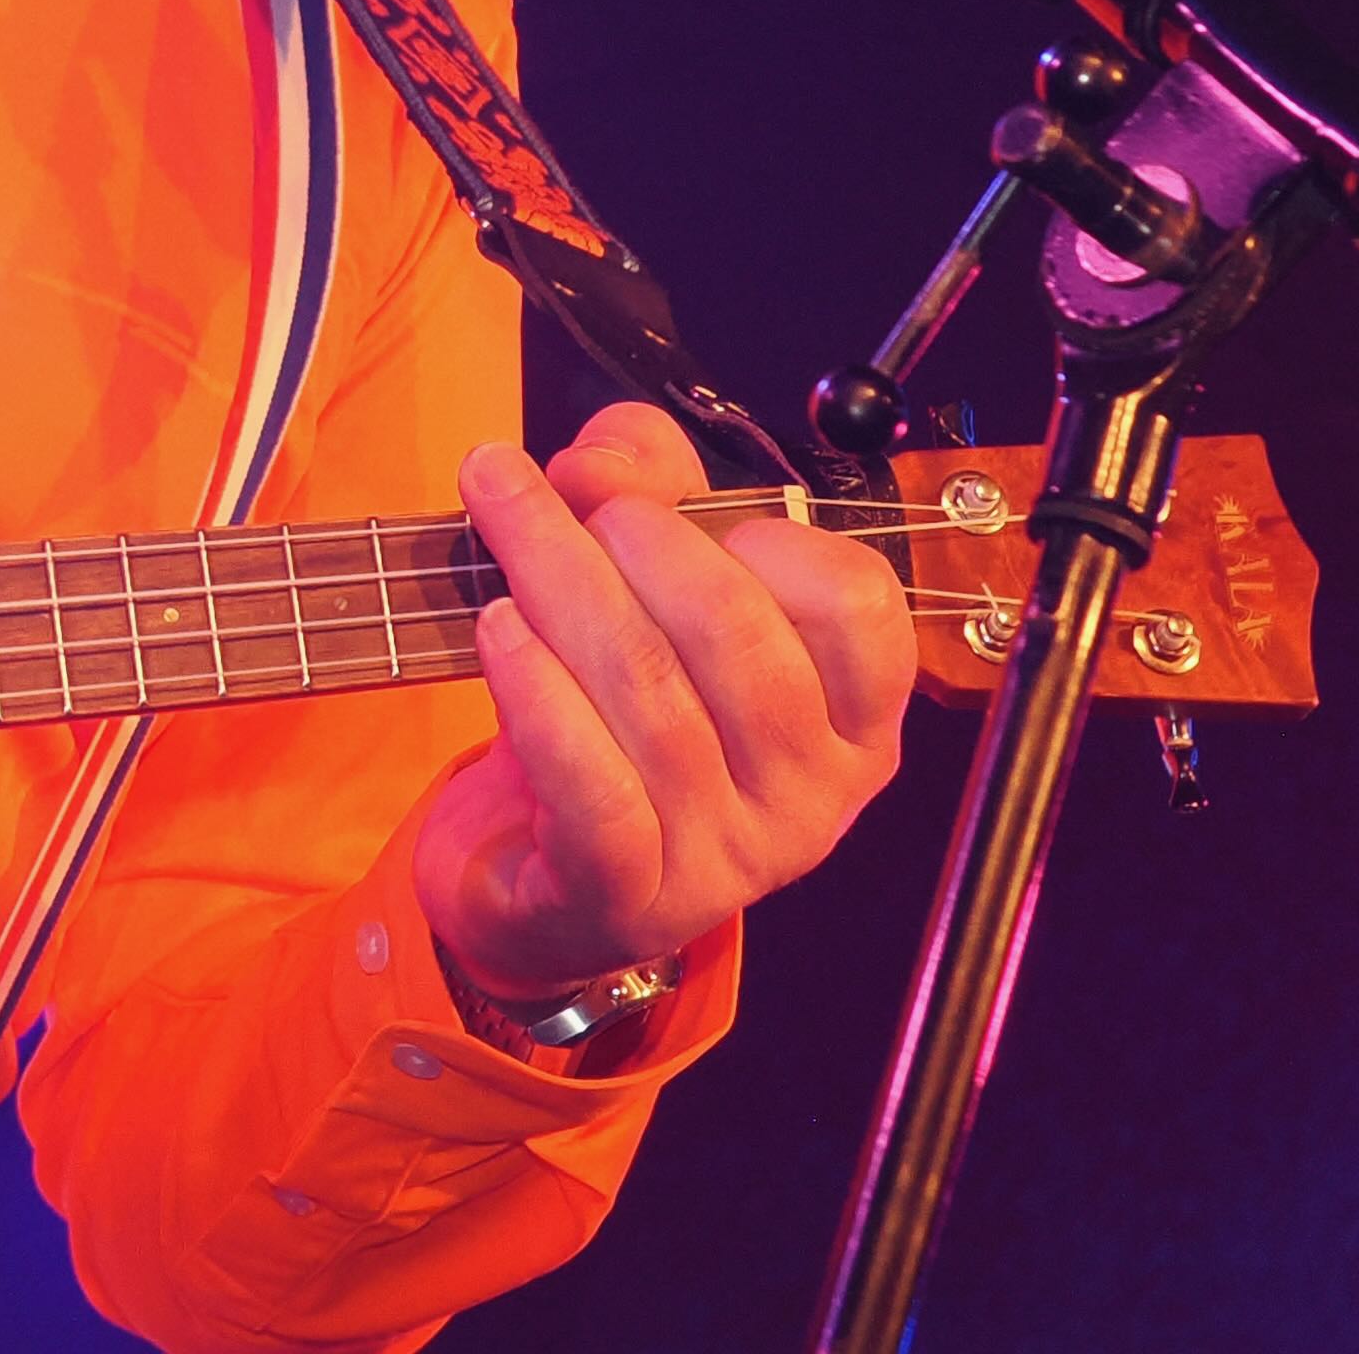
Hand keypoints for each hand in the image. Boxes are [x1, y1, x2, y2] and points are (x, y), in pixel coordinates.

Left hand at [410, 401, 908, 1003]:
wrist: (541, 876)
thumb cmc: (618, 709)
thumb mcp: (647, 578)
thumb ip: (645, 483)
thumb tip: (604, 460)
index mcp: (851, 717)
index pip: (860, 607)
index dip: (771, 535)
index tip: (680, 505)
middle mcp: (811, 795)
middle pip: (736, 636)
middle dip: (641, 542)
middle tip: (574, 506)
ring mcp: (727, 857)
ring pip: (653, 700)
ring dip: (566, 590)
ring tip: (505, 533)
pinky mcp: (632, 899)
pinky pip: (596, 791)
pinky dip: (541, 697)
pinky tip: (498, 631)